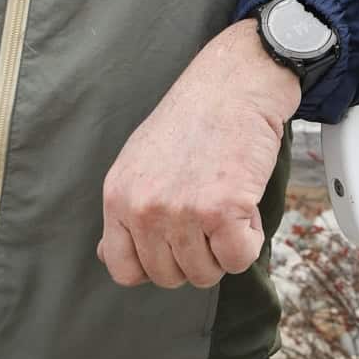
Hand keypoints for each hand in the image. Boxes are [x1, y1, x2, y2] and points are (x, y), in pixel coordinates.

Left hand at [98, 17, 301, 289]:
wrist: (236, 81)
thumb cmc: (195, 117)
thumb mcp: (140, 160)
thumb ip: (128, 208)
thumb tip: (109, 255)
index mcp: (119, 196)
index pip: (124, 269)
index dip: (156, 263)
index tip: (177, 243)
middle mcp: (144, 208)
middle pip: (169, 276)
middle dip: (196, 254)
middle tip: (210, 215)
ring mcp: (181, 211)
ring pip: (206, 272)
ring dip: (225, 246)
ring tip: (228, 202)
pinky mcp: (222, 209)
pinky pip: (238, 259)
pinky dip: (250, 240)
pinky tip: (246, 205)